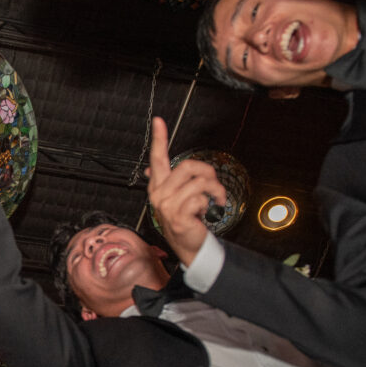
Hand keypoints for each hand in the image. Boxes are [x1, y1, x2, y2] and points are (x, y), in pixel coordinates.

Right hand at [146, 117, 223, 265]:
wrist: (189, 245)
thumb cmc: (185, 220)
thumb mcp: (174, 198)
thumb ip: (167, 181)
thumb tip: (150, 168)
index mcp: (158, 186)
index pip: (157, 158)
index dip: (159, 138)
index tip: (158, 121)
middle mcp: (159, 194)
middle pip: (188, 166)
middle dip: (209, 173)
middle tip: (214, 186)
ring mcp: (166, 205)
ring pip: (199, 182)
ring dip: (215, 191)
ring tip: (215, 200)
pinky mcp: (177, 215)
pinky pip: (200, 198)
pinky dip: (210, 205)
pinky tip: (206, 213)